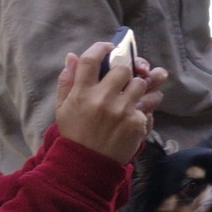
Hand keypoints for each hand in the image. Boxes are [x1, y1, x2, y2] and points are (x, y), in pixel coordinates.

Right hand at [53, 40, 167, 161]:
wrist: (87, 164)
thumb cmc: (74, 133)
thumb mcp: (62, 107)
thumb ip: (67, 81)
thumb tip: (72, 56)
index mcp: (81, 93)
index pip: (91, 60)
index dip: (102, 48)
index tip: (110, 47)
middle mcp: (102, 99)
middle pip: (122, 69)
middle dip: (124, 71)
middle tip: (122, 78)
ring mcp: (121, 110)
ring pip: (140, 83)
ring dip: (139, 86)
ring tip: (133, 94)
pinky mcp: (136, 122)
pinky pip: (149, 104)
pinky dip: (146, 105)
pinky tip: (138, 110)